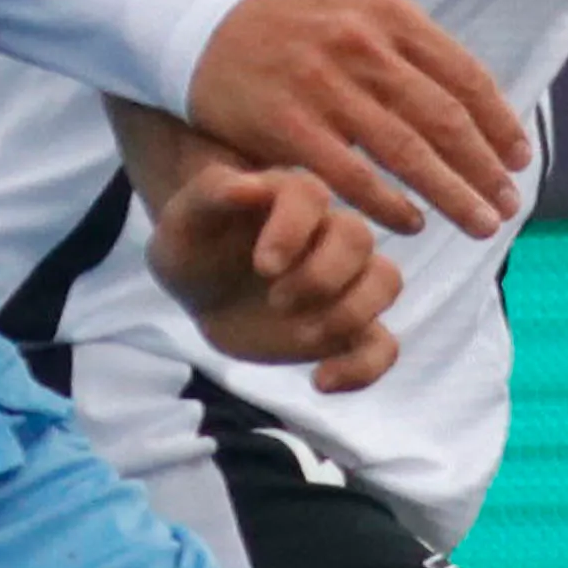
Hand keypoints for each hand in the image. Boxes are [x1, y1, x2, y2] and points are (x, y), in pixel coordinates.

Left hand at [144, 152, 406, 394]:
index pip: (310, 195)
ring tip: (302, 336)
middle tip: (276, 301)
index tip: (262, 266)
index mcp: (288, 196)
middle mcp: (327, 232)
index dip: (293, 229)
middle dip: (321, 275)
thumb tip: (246, 186)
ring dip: (350, 313)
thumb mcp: (181, 223)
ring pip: (386, 282)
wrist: (204, 293)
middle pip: (357, 238)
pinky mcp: (348, 327)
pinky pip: (383, 346)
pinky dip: (363, 368)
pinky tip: (321, 381)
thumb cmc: (193, 249)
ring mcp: (345, 280)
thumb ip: (209, 197)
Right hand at [184, 0, 525, 242]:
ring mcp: (324, 84)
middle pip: (443, 118)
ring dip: (451, 195)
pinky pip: (352, 176)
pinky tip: (413, 225)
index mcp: (389, 14)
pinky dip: (389, 204)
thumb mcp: (358, 15)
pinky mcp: (287, 123)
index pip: (463, 75)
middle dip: (484, 168)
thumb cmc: (296, 34)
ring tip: (480, 225)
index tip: (519, 160)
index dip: (499, 123)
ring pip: (406, 151)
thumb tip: (480, 109)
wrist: (204, 30)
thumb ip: (412, 52)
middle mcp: (362, 44)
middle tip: (510, 205)